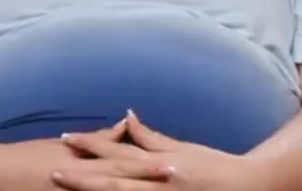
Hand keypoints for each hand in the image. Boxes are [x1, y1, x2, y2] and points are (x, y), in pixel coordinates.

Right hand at [0, 118, 173, 190]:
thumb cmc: (28, 158)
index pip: (124, 167)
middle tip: (174, 181)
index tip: (174, 167)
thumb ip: (100, 140)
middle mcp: (80, 182)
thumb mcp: (65, 147)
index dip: (149, 168)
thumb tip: (126, 124)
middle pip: (119, 187)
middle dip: (145, 187)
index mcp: (86, 165)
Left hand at [53, 110, 263, 190]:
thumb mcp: (183, 149)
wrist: (249, 187)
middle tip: (52, 169)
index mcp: (161, 161)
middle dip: (83, 174)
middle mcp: (159, 180)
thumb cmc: (216, 167)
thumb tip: (127, 117)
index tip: (67, 137)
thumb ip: (152, 138)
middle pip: (114, 178)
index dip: (93, 145)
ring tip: (66, 183)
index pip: (120, 152)